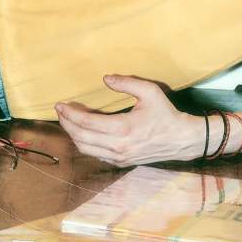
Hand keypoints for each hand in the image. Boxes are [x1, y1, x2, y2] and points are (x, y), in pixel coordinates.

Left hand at [55, 75, 202, 166]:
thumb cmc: (165, 114)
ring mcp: (119, 157)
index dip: (70, 114)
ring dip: (73, 135)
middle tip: (60, 112)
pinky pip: (95, 154)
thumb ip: (126, 82)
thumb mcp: (149, 91)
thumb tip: (106, 78)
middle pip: (81, 138)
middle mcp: (117, 146)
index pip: (86, 123)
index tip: (60, 104)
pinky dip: (85, 144)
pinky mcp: (122, 162)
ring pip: (85, 149)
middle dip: (67, 124)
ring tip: (68, 121)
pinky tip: (83, 133)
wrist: (181, 139)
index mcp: (122, 128)